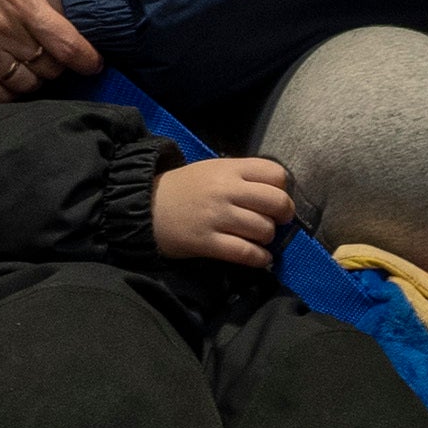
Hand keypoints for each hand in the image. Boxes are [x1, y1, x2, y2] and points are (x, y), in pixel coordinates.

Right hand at [0, 0, 101, 134]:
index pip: (66, 41)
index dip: (85, 58)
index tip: (93, 63)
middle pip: (45, 66)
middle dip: (57, 68)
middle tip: (58, 63)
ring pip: (18, 82)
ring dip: (32, 82)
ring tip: (33, 73)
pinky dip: (1, 93)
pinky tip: (5, 85)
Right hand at [151, 154, 295, 269]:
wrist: (144, 205)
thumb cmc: (183, 188)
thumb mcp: (212, 170)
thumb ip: (242, 177)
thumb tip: (276, 196)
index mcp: (229, 169)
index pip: (275, 174)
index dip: (282, 189)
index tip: (275, 199)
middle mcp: (226, 190)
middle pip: (276, 202)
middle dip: (284, 215)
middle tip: (277, 221)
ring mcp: (216, 216)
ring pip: (263, 229)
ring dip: (268, 238)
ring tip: (259, 238)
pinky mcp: (207, 242)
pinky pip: (245, 252)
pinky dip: (259, 259)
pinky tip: (260, 258)